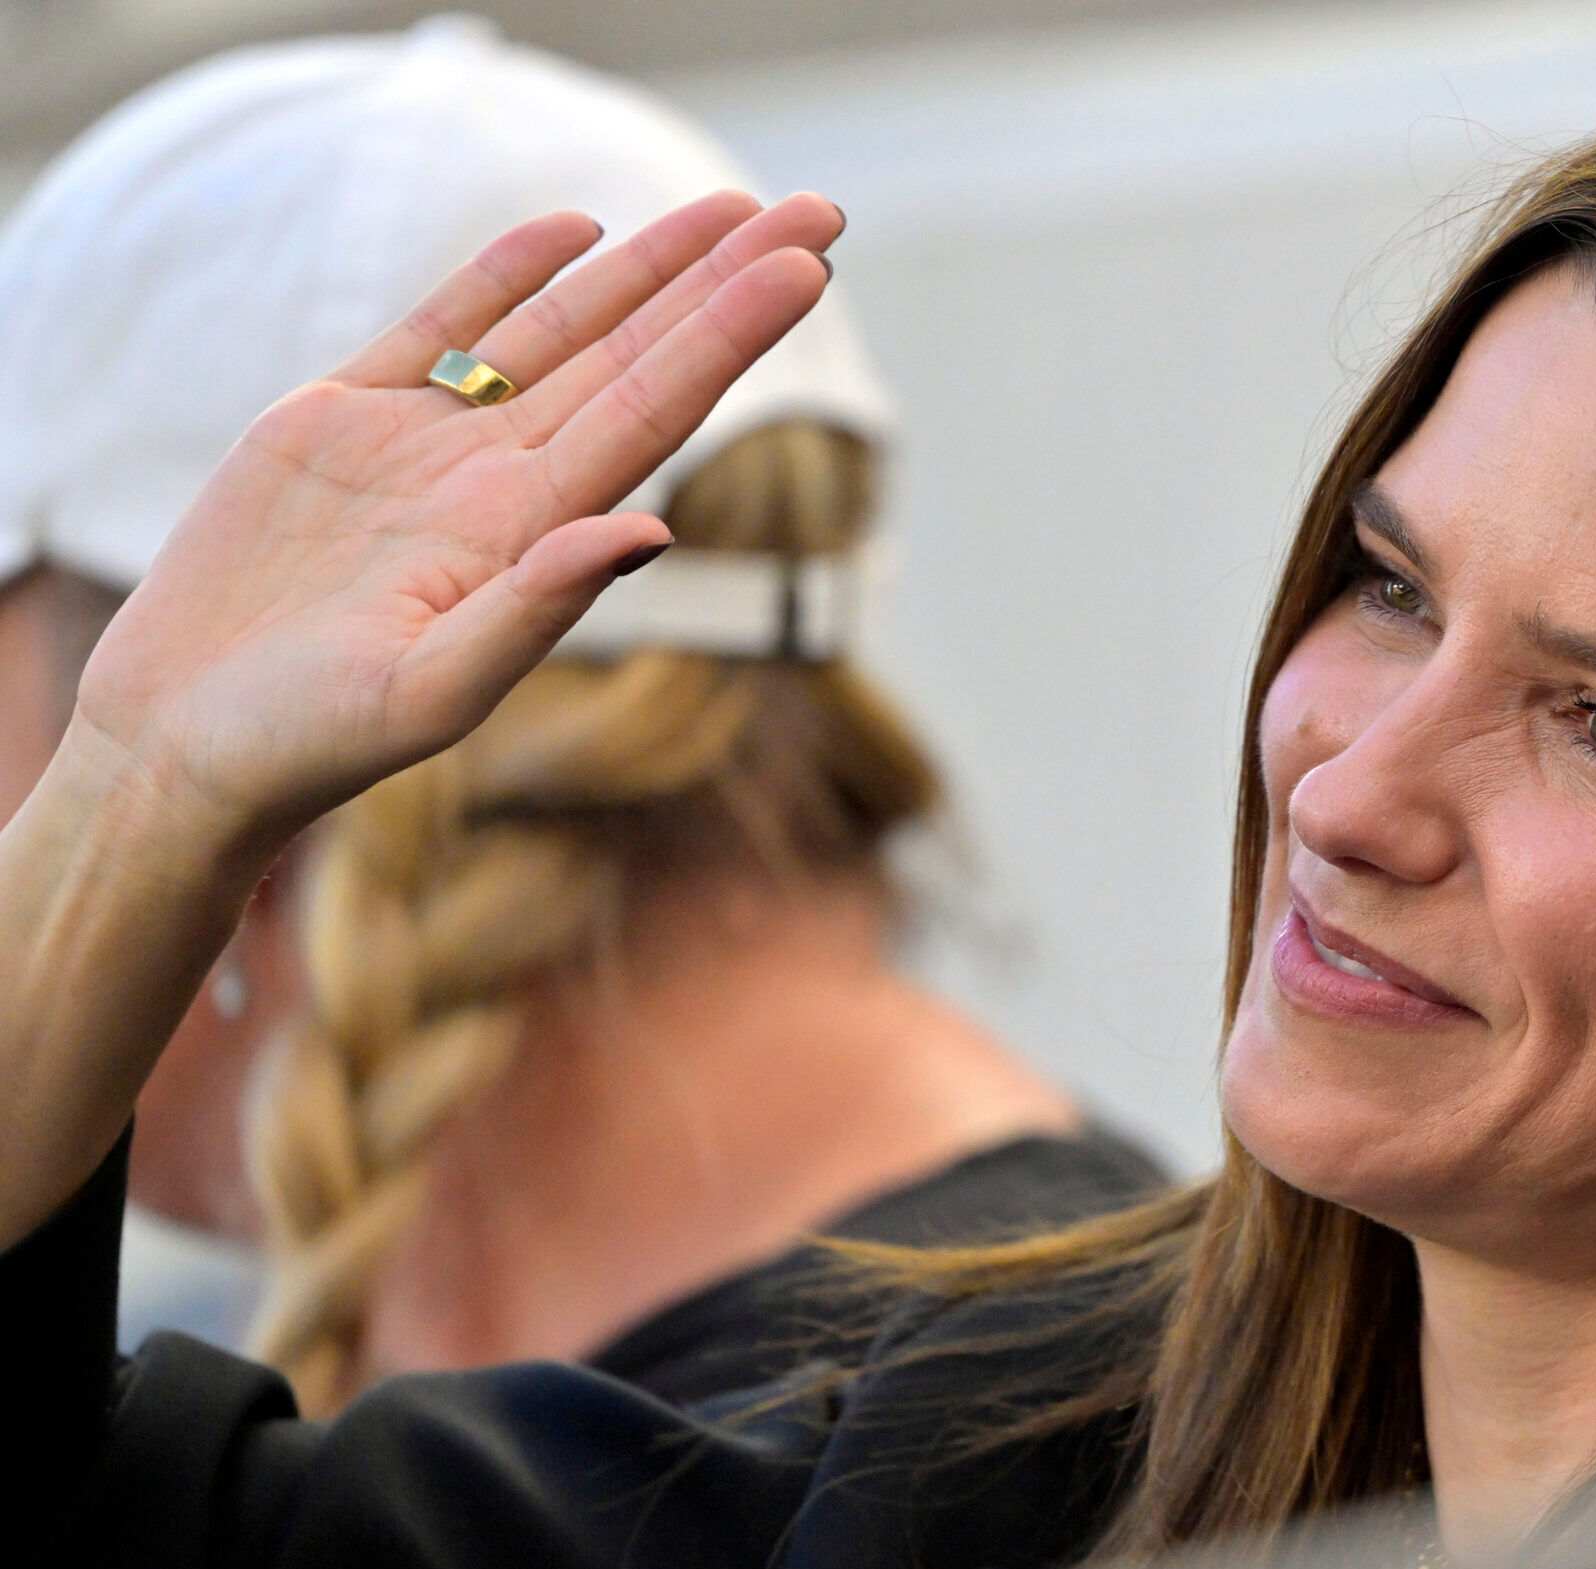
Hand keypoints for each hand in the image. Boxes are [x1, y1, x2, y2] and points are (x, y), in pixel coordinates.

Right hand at [69, 189, 841, 858]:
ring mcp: (425, 446)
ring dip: (642, 269)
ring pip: (556, 332)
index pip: (657, 410)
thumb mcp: (435, 688)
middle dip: (720, 284)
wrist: (189, 743)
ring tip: (730, 207)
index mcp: (532, 535)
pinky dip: (505, 275)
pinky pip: (441, 329)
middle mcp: (498, 481)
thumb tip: (647, 528)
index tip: (806, 270)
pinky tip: (575, 230)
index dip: (731, 336)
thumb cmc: (313, 742)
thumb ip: (539, 607)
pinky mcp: (340, 424)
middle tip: (814, 211)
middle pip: (634, 357)